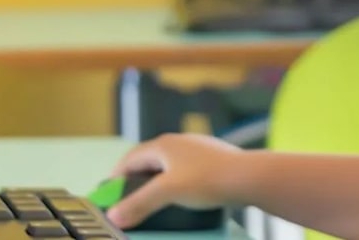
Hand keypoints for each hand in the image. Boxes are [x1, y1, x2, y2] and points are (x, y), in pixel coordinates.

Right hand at [105, 133, 244, 228]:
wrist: (249, 177)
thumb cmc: (208, 180)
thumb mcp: (167, 193)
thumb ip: (139, 204)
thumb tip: (113, 216)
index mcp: (163, 145)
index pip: (129, 159)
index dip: (116, 177)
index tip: (108, 194)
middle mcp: (179, 142)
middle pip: (148, 161)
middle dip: (135, 180)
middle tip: (128, 200)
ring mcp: (197, 148)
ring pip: (168, 165)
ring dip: (156, 182)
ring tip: (153, 200)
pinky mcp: (212, 159)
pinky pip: (185, 170)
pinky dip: (175, 182)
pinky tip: (182, 195)